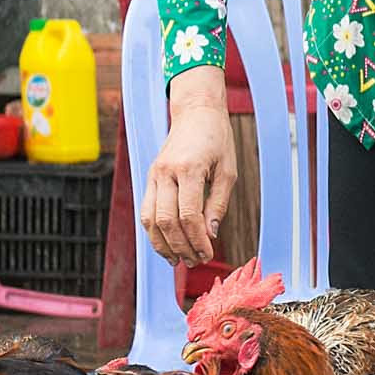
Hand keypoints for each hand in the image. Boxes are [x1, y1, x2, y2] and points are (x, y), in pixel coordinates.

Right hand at [142, 66, 236, 265]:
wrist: (196, 113)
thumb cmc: (217, 141)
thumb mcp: (228, 171)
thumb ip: (218, 204)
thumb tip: (211, 234)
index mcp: (189, 168)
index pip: (188, 214)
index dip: (197, 239)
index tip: (207, 253)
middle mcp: (166, 172)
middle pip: (166, 220)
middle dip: (181, 246)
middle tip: (195, 261)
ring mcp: (154, 174)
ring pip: (150, 218)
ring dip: (163, 244)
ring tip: (179, 260)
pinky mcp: (149, 177)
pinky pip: (146, 209)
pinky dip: (153, 231)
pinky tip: (166, 245)